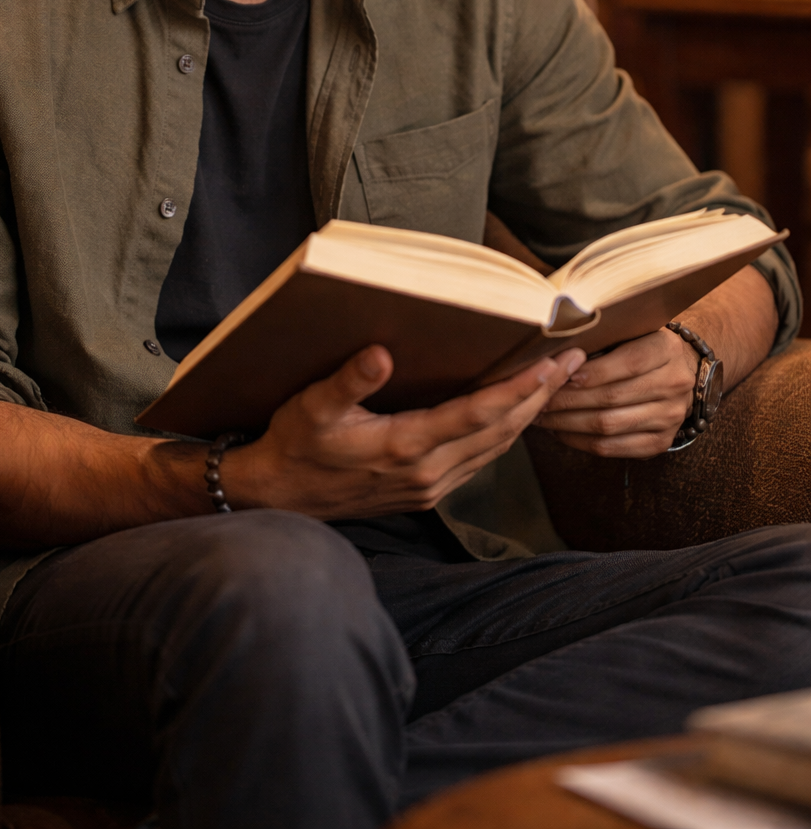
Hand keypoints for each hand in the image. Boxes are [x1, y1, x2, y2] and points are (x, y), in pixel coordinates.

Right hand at [222, 343, 585, 519]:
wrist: (280, 500)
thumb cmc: (294, 446)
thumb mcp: (311, 408)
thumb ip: (348, 382)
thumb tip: (380, 353)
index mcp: (406, 446)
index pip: (480, 413)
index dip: (522, 388)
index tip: (554, 363)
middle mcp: (427, 471)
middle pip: (501, 431)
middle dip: (541, 396)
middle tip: (574, 362)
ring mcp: (429, 486)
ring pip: (495, 449)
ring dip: (527, 415)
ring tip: (554, 383)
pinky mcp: (424, 492)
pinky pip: (478, 460)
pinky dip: (503, 434)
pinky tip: (512, 414)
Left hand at [534, 327, 697, 456]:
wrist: (679, 371)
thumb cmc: (640, 345)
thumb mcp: (629, 331)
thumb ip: (601, 340)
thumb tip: (554, 355)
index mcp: (666, 350)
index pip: (629, 363)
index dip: (592, 371)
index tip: (561, 374)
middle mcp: (675, 384)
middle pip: (613, 397)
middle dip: (568, 399)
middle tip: (538, 397)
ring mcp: (671, 416)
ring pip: (610, 425)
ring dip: (568, 423)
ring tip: (541, 415)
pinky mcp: (661, 442)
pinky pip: (614, 448)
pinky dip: (581, 441)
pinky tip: (560, 431)